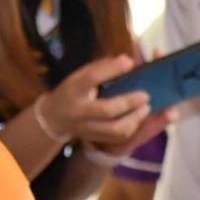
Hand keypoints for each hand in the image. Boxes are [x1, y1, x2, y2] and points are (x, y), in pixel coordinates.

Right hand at [36, 56, 152, 150]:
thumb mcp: (79, 75)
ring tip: (145, 108)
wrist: (54, 118)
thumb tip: (127, 61)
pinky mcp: (94, 138)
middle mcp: (79, 110)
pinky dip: (131, 128)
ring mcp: (86, 127)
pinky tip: (137, 119)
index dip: (111, 70)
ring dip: (134, 119)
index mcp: (74, 88)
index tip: (130, 63)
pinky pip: (116, 138)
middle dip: (129, 102)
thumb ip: (101, 68)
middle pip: (106, 110)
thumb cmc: (72, 91)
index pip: (91, 78)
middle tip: (145, 95)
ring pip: (114, 129)